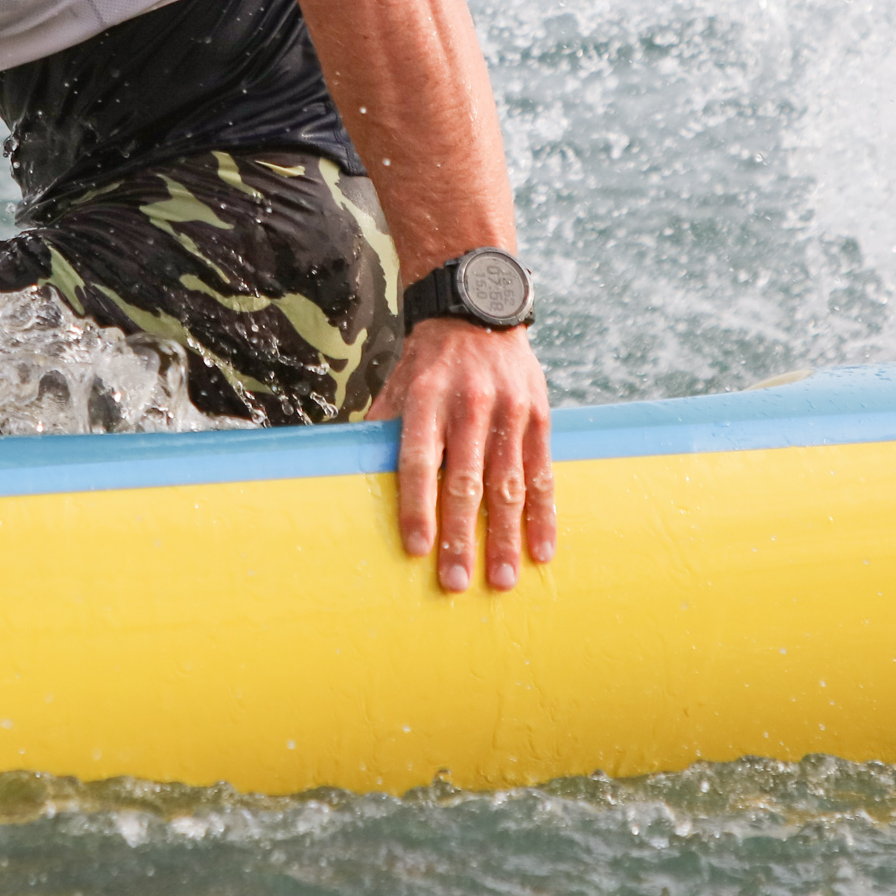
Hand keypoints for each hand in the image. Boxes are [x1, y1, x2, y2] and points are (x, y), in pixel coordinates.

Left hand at [367, 318, 553, 592]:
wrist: (478, 312)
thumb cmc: (428, 361)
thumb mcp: (398, 384)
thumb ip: (383, 429)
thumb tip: (352, 475)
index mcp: (426, 399)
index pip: (418, 461)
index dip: (416, 506)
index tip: (416, 548)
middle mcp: (470, 406)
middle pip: (465, 482)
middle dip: (462, 537)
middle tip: (456, 583)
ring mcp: (510, 412)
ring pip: (508, 486)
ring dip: (506, 538)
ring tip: (501, 580)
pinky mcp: (540, 418)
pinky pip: (542, 475)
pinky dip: (543, 516)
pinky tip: (541, 550)